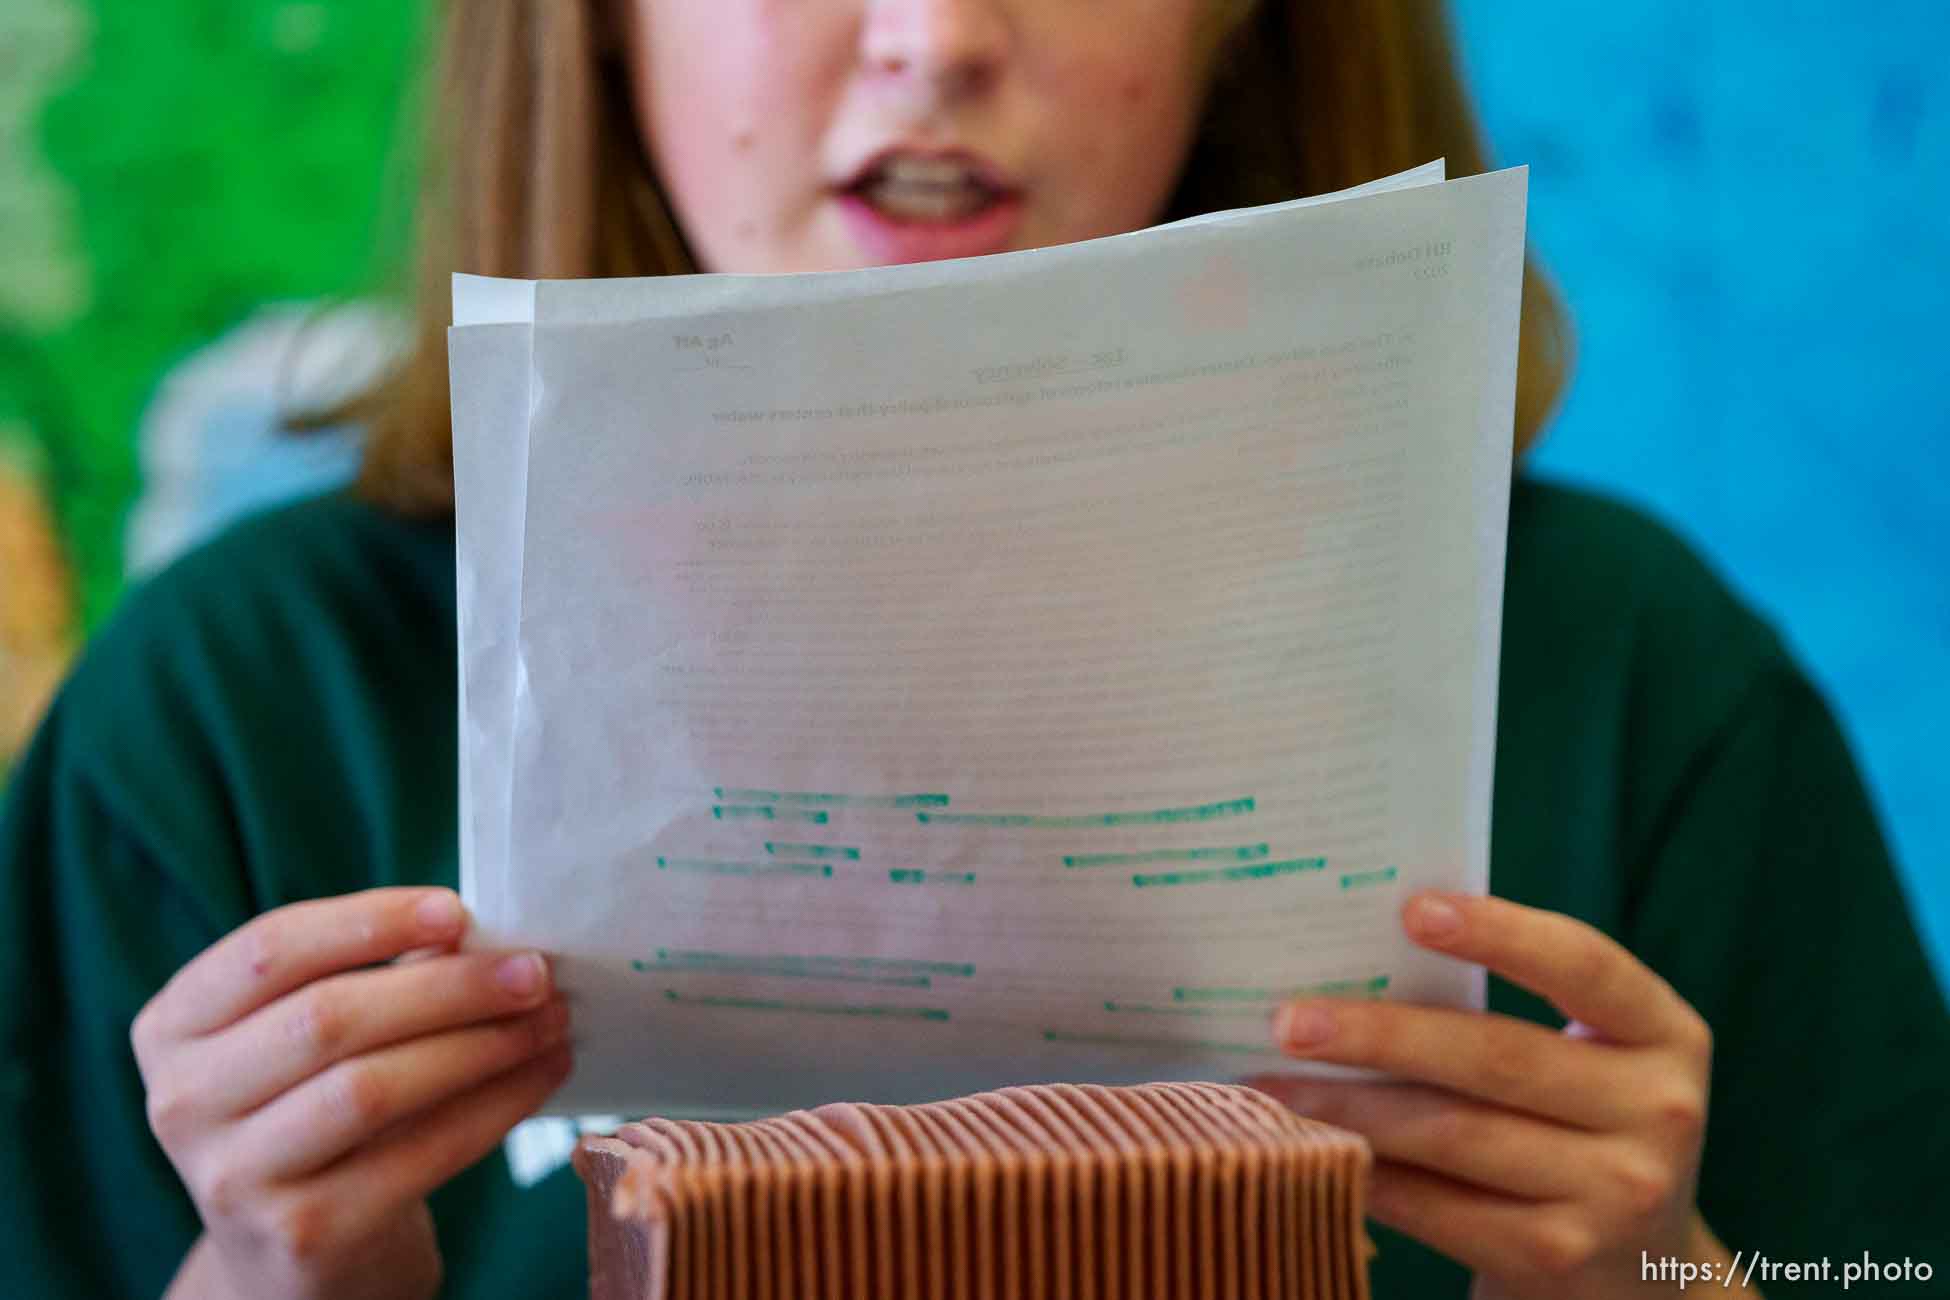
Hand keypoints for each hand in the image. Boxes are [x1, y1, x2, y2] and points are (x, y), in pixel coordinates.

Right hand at [130, 887, 573, 1299]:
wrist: (297, 1256)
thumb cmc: (317, 1112)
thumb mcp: (313, 1042)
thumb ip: (378, 978)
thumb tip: (490, 935)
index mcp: (173, 1028)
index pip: (268, 949)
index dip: (369, 921)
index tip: (459, 911)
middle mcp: (182, 1102)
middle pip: (328, 1018)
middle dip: (448, 987)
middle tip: (534, 971)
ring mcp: (234, 1177)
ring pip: (372, 1088)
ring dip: (480, 1046)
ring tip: (550, 1020)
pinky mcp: (301, 1235)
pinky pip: (417, 1155)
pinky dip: (494, 1107)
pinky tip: (542, 1075)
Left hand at [1246, 890, 1716, 1299]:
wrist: (1639, 1274)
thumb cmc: (1579, 1130)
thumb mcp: (1586, 1064)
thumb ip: (1505, 1013)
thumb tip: (1353, 959)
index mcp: (1665, 1034)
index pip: (1584, 965)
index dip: (1500, 933)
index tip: (1412, 910)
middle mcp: (1657, 1111)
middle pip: (1496, 1057)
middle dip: (1380, 1034)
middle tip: (1289, 1019)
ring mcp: (1615, 1194)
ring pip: (1453, 1135)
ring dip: (1349, 1108)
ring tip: (1272, 1086)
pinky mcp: (1557, 1258)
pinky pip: (1437, 1208)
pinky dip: (1366, 1174)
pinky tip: (1312, 1150)